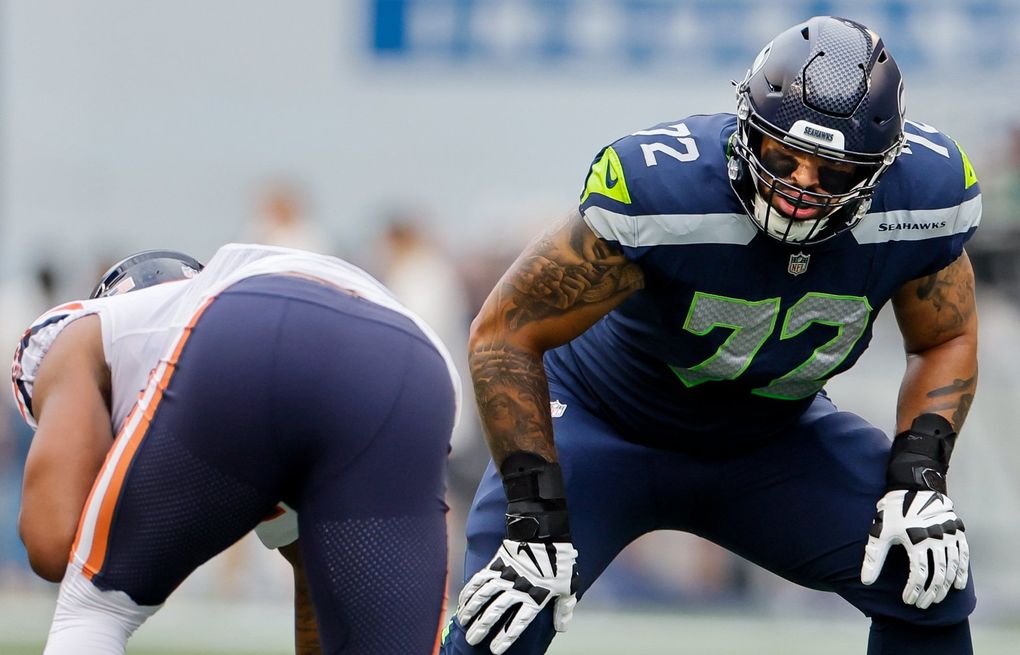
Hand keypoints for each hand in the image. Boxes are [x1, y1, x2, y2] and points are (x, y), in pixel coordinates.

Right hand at [457, 539, 577, 653]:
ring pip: (484, 595)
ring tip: (463, 622)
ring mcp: (504, 575)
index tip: (495, 650)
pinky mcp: (496, 563)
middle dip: (482, 627)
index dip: (506, 638)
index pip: (518, 623)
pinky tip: (463, 600)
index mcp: (535, 597)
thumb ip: (564, 609)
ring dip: (472, 610)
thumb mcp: (568, 586)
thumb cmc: (559, 560)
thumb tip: (561, 628)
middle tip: (472, 640)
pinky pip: (480, 579)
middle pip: (496, 611)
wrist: (544, 532)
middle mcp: (517, 588)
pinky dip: (470, 590)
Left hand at [861, 489, 968, 608]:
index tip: (908, 601)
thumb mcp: (880, 532)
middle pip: (938, 574)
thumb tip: (865, 581)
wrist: (913, 485)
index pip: (919, 573)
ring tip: (937, 598)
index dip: (914, 590)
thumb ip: (874, 557)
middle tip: (923, 605)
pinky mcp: (957, 530)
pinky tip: (958, 585)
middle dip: (930, 592)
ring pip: (952, 567)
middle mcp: (936, 538)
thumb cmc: (894, 510)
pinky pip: (964, 555)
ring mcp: (949, 534)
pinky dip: (962, 571)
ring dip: (946, 586)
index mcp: (916, 539)